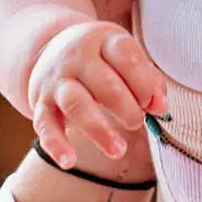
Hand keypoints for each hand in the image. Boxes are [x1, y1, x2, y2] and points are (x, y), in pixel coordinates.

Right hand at [27, 19, 166, 169]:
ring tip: (118, 150)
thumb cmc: (101, 58)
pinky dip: (56, 144)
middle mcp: (76, 57)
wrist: (51, 49)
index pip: (125, 56)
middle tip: (137, 123)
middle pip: (105, 85)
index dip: (143, 82)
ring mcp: (56, 79)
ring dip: (99, 130)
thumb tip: (161, 107)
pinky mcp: (41, 102)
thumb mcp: (124, 56)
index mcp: (103, 40)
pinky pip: (45, 125)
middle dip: (127, 109)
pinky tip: (69, 161)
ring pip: (76, 104)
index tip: (153, 104)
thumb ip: (148, 79)